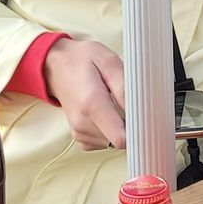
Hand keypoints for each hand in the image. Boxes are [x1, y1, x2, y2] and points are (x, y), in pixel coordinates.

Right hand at [43, 35, 127, 149]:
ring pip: (114, 142)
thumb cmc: (82, 60)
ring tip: (114, 103)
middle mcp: (82, 123)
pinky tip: (107, 112)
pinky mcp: (79, 136)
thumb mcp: (109, 61)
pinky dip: (110, 130)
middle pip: (120, 141)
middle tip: (130, 103)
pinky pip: (104, 142)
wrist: (55, 65)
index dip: (138, 132)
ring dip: (121, 127)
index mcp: (92, 103)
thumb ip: (124, 87)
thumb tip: (138, 111)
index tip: (147, 122)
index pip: (121, 138)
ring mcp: (79, 132)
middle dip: (131, 126)